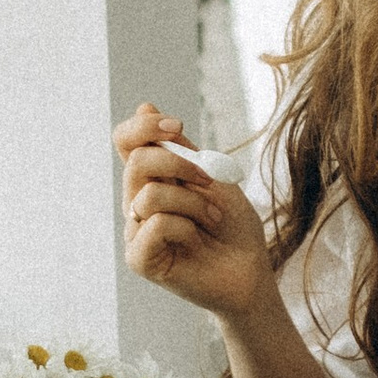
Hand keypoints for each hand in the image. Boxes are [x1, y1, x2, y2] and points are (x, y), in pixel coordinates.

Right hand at [115, 99, 276, 324]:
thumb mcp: (212, 176)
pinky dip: (184, 227)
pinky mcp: (140, 259)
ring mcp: (135, 232)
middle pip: (137, 162)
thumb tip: (143, 106)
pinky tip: (196, 240)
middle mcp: (136, 203)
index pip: (125, 141)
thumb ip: (179, 148)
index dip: (144, 127)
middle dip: (181, 163)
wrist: (251, 271)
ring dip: (193, 202)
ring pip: (149, 194)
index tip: (177, 125)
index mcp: (151, 179)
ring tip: (213, 218)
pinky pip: (154, 224)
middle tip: (212, 181)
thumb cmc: (233, 226)